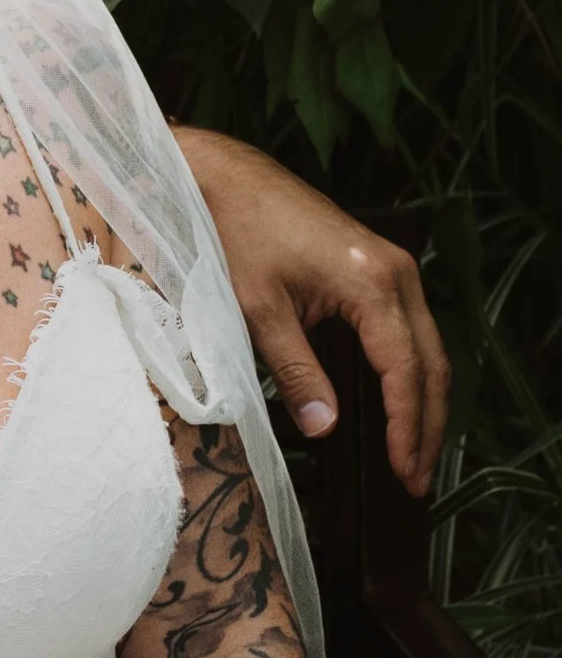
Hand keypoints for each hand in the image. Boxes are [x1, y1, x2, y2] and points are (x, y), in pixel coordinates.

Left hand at [172, 127, 448, 494]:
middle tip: (416, 479)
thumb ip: (295, 371)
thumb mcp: (259, 310)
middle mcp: (397, 273)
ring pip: (426, 348)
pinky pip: (408, 329)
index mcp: (373, 283)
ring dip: (423, 401)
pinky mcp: (378, 267)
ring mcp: (392, 267)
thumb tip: (325, 427)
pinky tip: (397, 403)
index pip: (405, 371)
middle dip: (427, 425)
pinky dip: (409, 371)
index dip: (407, 428)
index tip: (404, 471)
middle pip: (431, 363)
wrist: (225, 179)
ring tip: (413, 454)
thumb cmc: (236, 234)